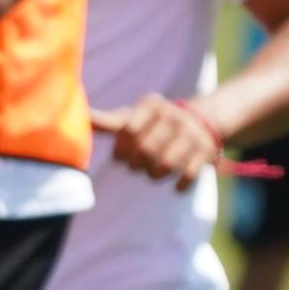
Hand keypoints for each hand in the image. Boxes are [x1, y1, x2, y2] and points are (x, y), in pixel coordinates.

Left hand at [101, 94, 220, 184]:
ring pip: (166, 165)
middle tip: (135, 165)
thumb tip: (82, 116)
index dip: (121, 150)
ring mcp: (192, 133)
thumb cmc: (153, 123)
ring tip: (152, 171)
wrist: (201, 120)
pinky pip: (189, 174)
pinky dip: (180, 185)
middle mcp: (174, 115)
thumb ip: (108, 122)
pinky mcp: (206, 150)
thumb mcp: (132, 118)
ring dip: (154, 175)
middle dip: (136, 164)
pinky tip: (176, 185)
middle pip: (146, 150)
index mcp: (152, 104)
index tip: (119, 155)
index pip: (129, 131)